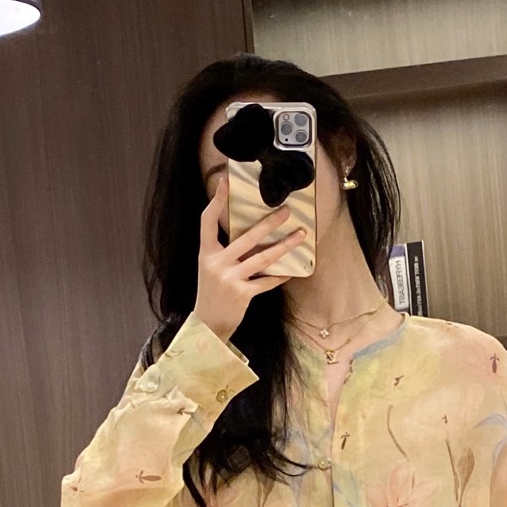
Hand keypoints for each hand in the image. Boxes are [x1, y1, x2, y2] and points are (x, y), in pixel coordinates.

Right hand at [194, 183, 305, 342]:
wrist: (207, 325)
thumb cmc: (212, 292)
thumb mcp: (210, 267)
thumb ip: (225, 251)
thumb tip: (252, 233)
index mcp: (206, 253)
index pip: (207, 221)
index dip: (216, 201)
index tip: (225, 181)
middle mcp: (216, 263)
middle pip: (247, 237)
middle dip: (269, 223)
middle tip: (287, 211)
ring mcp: (229, 278)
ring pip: (263, 258)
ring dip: (284, 246)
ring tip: (300, 235)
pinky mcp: (242, 294)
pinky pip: (266, 281)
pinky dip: (279, 276)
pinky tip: (292, 271)